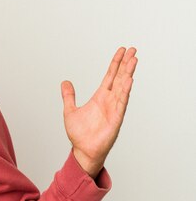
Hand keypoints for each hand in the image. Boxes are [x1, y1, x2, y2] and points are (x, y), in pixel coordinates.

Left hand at [61, 47, 137, 177]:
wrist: (83, 151)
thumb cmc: (79, 134)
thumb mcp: (70, 110)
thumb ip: (69, 96)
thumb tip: (65, 82)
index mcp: (99, 98)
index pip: (110, 76)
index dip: (115, 64)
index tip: (122, 51)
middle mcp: (109, 101)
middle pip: (119, 78)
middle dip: (126, 64)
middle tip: (133, 50)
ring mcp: (114, 109)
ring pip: (122, 88)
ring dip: (128, 74)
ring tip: (134, 60)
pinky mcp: (115, 119)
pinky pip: (121, 103)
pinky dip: (125, 92)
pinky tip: (129, 80)